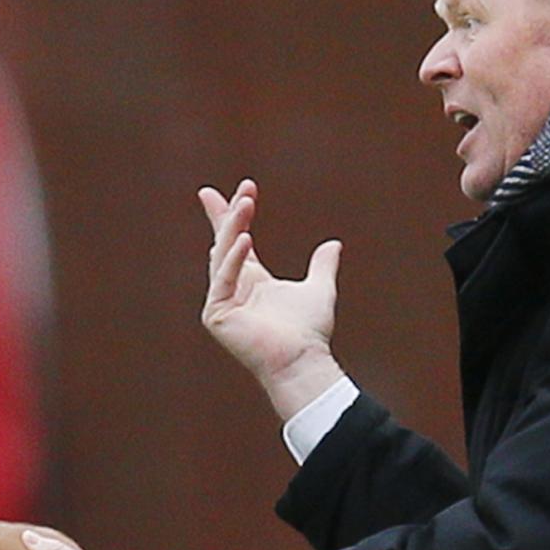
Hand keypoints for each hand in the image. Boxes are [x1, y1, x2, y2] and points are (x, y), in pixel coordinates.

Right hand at [199, 179, 345, 417]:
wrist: (304, 360)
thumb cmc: (310, 332)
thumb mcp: (319, 289)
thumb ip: (322, 266)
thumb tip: (334, 244)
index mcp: (251, 281)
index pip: (235, 240)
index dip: (231, 215)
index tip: (232, 189)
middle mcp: (233, 288)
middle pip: (226, 242)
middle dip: (231, 214)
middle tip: (244, 189)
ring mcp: (221, 301)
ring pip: (223, 255)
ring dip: (234, 227)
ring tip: (247, 202)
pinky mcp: (216, 315)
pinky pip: (224, 280)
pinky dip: (234, 259)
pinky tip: (245, 238)